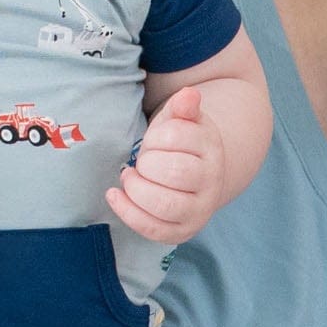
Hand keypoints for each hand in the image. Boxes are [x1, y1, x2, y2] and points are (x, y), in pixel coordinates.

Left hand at [106, 87, 237, 245]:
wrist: (197, 177)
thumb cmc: (180, 145)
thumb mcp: (181, 122)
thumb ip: (182, 108)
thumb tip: (190, 95)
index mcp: (212, 148)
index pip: (177, 137)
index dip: (156, 137)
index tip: (153, 141)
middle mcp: (212, 181)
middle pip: (174, 172)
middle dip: (147, 164)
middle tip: (142, 162)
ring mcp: (200, 209)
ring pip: (164, 204)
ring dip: (136, 189)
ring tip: (129, 178)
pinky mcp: (184, 231)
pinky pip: (154, 229)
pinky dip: (128, 212)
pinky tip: (114, 195)